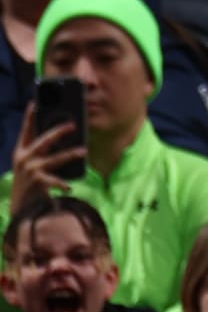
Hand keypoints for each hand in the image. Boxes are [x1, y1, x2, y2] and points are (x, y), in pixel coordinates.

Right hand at [8, 101, 85, 215]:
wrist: (22, 208)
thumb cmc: (29, 184)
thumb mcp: (29, 167)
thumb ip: (39, 154)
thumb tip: (59, 141)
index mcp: (20, 152)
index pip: (25, 131)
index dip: (29, 117)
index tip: (35, 104)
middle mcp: (24, 159)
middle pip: (45, 141)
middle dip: (59, 131)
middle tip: (73, 125)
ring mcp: (31, 170)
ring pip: (56, 159)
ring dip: (71, 155)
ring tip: (83, 152)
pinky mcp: (39, 182)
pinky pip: (57, 180)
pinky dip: (64, 184)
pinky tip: (69, 188)